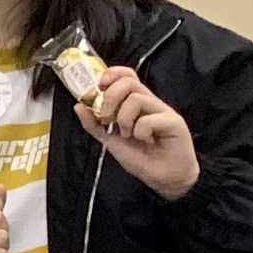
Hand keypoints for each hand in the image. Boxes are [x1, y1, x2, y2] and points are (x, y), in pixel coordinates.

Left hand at [74, 68, 200, 197]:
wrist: (163, 178)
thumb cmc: (140, 157)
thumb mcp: (110, 139)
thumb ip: (93, 124)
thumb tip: (78, 105)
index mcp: (135, 103)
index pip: (126, 75)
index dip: (112, 74)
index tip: (98, 85)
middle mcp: (149, 102)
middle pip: (129, 81)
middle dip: (111, 97)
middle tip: (107, 117)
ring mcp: (162, 111)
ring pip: (136, 98)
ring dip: (124, 119)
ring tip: (128, 134)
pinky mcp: (174, 122)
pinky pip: (149, 119)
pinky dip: (140, 131)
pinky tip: (146, 141)